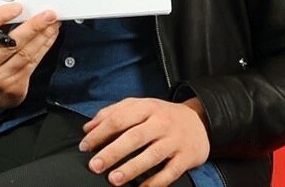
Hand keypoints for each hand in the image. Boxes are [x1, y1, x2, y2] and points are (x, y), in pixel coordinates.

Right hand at [0, 3, 60, 113]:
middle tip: (48, 14)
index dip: (0, 15)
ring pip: (25, 53)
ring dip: (43, 34)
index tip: (18, 7)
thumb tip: (16, 5)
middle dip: (33, 26)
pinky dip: (44, 45)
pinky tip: (50, 34)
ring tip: (53, 22)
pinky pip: (33, 62)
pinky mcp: (14, 87)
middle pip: (10, 43)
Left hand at [79, 97, 209, 186]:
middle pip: (134, 137)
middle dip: (112, 152)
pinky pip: (169, 172)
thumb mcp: (140, 106)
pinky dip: (155, 183)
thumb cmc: (162, 115)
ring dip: (131, 168)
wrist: (199, 121)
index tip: (85, 146)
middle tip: (95, 165)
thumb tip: (88, 127)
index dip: (100, 132)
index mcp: (147, 107)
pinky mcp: (186, 157)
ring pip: (151, 155)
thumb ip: (113, 113)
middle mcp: (160, 122)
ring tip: (114, 179)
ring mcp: (174, 140)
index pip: (120, 118)